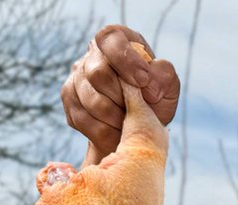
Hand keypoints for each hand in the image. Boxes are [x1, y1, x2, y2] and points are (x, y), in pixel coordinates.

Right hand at [62, 24, 180, 160]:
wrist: (136, 126)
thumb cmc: (153, 99)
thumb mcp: (168, 85)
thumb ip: (164, 76)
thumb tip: (148, 84)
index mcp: (117, 39)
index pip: (111, 40)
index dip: (127, 61)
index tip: (143, 82)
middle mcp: (92, 54)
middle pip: (98, 74)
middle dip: (122, 98)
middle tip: (137, 109)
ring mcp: (77, 76)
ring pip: (90, 100)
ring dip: (115, 118)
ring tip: (129, 122)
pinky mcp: (69, 99)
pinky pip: (82, 119)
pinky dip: (104, 131)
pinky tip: (117, 131)